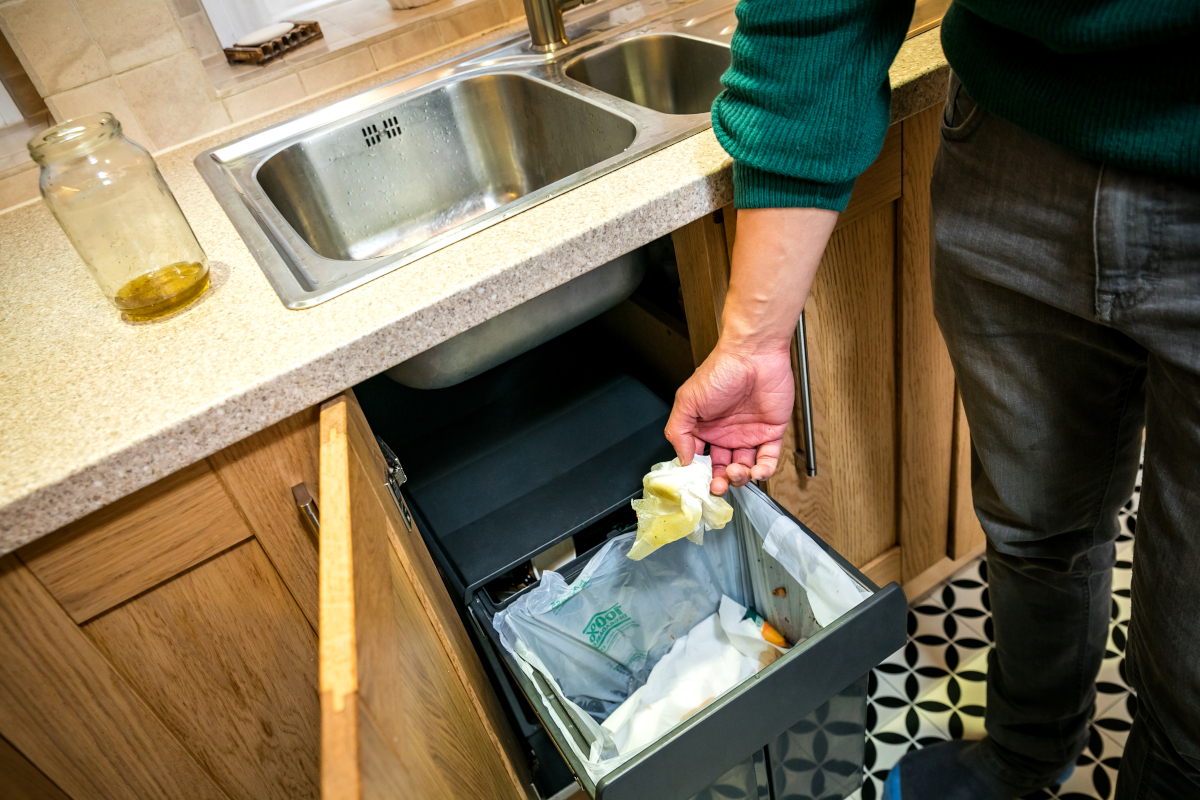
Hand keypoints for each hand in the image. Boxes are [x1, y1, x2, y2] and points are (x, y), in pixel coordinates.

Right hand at [665, 342, 794, 494]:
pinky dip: (764, 471)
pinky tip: (756, 471)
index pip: (701, 459)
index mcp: (705, 428)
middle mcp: (726, 433)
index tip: (699, 483)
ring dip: (740, 478)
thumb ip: (678, 432)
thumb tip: (682, 459)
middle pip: (722, 468)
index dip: (700, 474)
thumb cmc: (720, 371)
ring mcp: (749, 434)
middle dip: (720, 482)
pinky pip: (769, 459)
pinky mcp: (771, 432)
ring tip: (736, 471)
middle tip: (719, 485)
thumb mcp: (687, 401)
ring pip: (745, 468)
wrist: (753, 355)